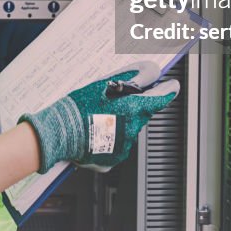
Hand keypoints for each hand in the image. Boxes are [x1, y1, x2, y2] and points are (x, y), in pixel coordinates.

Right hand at [19, 61, 178, 172]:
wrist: (59, 133)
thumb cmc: (77, 108)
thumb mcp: (103, 85)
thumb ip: (130, 78)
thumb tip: (150, 72)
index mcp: (131, 110)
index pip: (159, 99)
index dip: (167, 91)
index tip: (171, 86)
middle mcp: (131, 130)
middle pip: (141, 114)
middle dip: (134, 106)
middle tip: (114, 100)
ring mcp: (123, 146)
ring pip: (129, 129)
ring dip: (121, 122)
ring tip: (98, 117)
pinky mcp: (113, 158)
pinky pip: (118, 145)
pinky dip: (111, 137)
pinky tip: (96, 131)